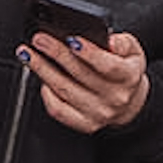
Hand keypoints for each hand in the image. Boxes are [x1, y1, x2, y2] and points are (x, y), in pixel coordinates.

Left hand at [26, 26, 150, 132]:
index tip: (71, 39)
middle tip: (40, 40)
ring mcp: (98, 113)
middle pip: (80, 74)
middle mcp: (114, 98)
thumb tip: (111, 40)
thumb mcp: (133, 51)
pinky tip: (40, 79)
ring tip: (29, 55)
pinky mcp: (85, 124)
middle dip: (56, 53)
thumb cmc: (126, 72)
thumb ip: (124, 42)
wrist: (129, 103)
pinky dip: (46, 94)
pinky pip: (58, 110)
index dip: (88, 52)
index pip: (107, 65)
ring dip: (42, 70)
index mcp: (128, 77)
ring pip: (64, 90)